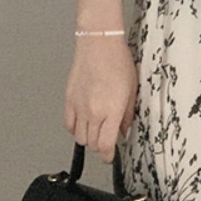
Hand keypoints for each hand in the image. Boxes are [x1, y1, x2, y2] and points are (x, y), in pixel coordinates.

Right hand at [63, 35, 137, 163]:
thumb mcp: (132, 89)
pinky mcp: (69, 100)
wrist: (99, 44)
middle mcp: (93, 112)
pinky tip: (83, 123)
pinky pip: (68, 124)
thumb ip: (127, 113)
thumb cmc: (117, 61)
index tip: (110, 156)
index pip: (105, 145)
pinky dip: (75, 128)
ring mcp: (79, 107)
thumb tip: (124, 129)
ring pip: (79, 137)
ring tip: (96, 131)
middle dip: (100, 146)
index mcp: (111, 110)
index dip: (107, 155)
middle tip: (106, 142)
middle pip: (92, 143)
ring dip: (88, 138)